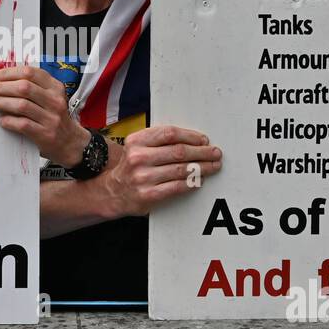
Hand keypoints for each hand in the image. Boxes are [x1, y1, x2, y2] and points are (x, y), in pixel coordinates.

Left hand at [0, 65, 90, 165]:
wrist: (71, 142)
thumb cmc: (55, 118)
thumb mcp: (50, 97)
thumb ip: (33, 87)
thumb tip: (3, 79)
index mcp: (55, 87)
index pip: (29, 72)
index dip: (8, 73)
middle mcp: (55, 100)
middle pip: (23, 87)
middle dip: (0, 87)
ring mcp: (51, 118)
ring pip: (21, 105)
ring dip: (0, 102)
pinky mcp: (45, 134)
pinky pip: (22, 124)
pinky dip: (8, 121)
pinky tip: (1, 120)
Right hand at [102, 125, 221, 216]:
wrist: (114, 192)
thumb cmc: (132, 167)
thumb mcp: (137, 147)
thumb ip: (159, 140)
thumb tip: (193, 139)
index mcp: (136, 141)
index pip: (170, 133)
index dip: (191, 136)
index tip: (203, 140)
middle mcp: (138, 157)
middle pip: (179, 151)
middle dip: (202, 152)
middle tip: (215, 153)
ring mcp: (143, 177)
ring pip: (181, 170)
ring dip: (202, 167)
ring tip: (213, 166)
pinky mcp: (148, 194)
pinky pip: (177, 186)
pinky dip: (192, 182)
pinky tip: (200, 179)